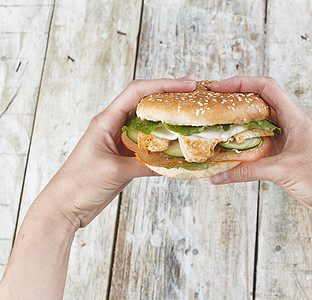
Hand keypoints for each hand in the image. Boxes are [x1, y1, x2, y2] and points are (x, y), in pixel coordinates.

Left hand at [45, 76, 196, 228]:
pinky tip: (177, 145)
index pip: (137, 93)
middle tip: (193, 95)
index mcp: (106, 121)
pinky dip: (163, 143)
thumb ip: (145, 165)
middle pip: (145, 103)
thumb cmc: (78, 184)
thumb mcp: (114, 171)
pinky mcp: (125, 157)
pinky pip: (148, 144)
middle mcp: (114, 126)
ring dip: (167, 119)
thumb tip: (174, 162)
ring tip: (189, 116)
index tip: (185, 85)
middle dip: (169, 97)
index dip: (162, 86)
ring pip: (148, 124)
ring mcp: (120, 142)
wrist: (65, 207)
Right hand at [209, 76, 311, 226]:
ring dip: (236, 127)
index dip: (241, 83)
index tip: (218, 88)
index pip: (266, 88)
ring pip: (256, 127)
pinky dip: (242, 149)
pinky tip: (227, 155)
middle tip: (211, 107)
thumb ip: (248, 172)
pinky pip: (257, 148)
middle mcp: (289, 126)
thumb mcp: (283, 171)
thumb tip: (218, 176)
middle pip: (257, 104)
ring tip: (214, 129)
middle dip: (234, 102)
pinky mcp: (282, 159)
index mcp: (294, 118)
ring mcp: (285, 142)